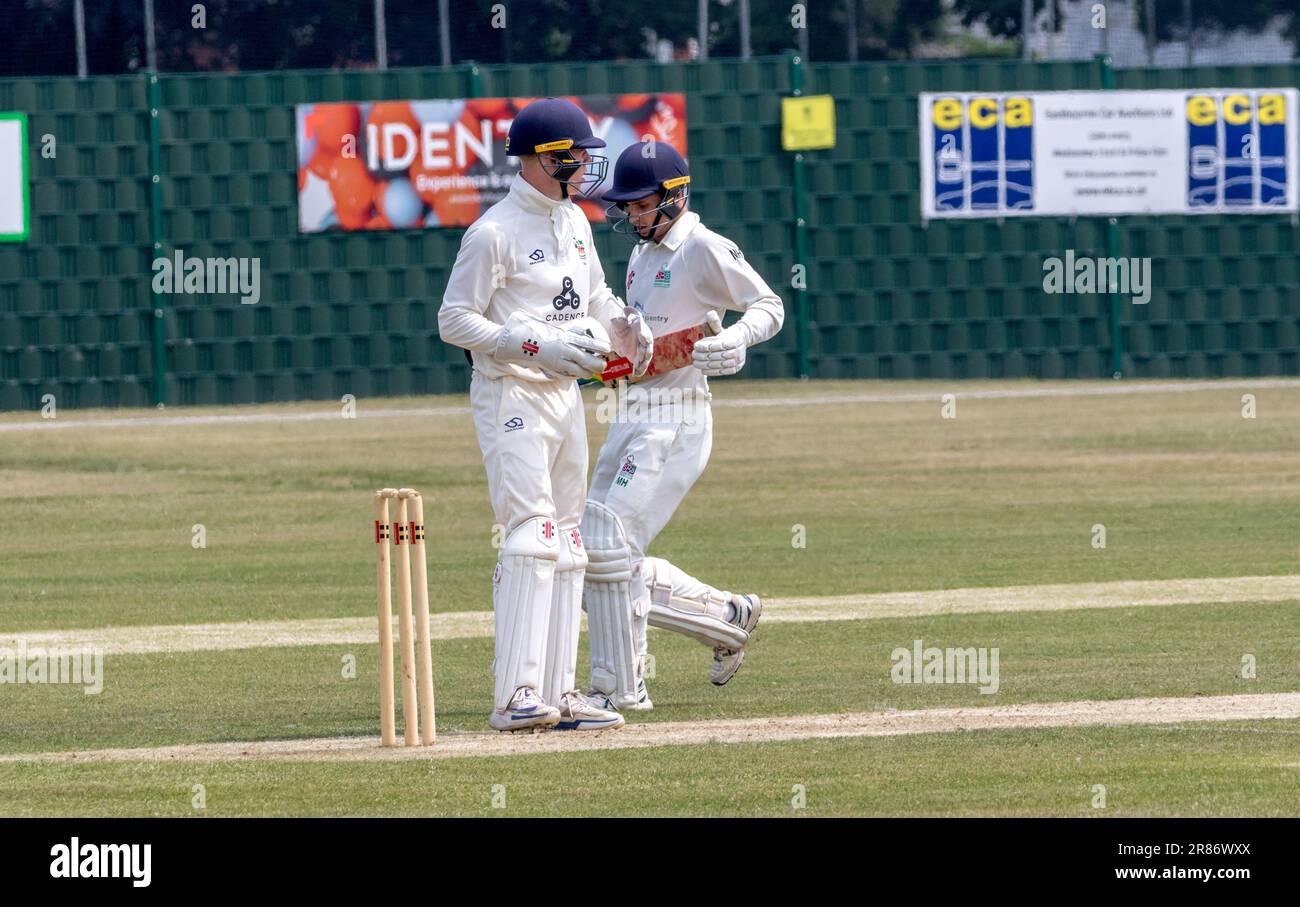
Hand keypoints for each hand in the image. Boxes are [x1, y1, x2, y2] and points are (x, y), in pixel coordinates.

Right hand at [495, 311, 609, 378]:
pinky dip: (575, 375)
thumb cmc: (533, 332)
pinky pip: (567, 374)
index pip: (586, 343)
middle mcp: (562, 350)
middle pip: (585, 360)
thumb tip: (576, 334)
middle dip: (596, 364)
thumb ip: (564, 333)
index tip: (607, 348)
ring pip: (578, 370)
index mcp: (563, 338)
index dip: (598, 347)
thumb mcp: (552, 329)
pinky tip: (579, 374)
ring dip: (587, 371)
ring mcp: (557, 362)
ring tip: (593, 372)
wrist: (517, 343)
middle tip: (603, 365)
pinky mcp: (552, 369)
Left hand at [610, 306, 653, 376]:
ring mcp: (643, 348)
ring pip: (646, 357)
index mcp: (641, 327)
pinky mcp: (639, 356)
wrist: (622, 333)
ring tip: (638, 369)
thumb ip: (619, 320)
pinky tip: (636, 374)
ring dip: (643, 363)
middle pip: (647, 346)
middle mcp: (645, 338)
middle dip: (645, 352)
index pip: (644, 331)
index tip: (643, 338)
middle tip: (641, 357)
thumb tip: (615, 318)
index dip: (644, 334)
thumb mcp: (619, 321)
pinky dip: (640, 369)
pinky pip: (641, 364)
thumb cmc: (622, 324)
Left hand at [692, 322, 746, 375]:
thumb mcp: (721, 328)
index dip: (706, 346)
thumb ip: (714, 322)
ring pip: (719, 365)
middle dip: (703, 356)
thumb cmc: (726, 335)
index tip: (696, 346)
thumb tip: (710, 313)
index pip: (719, 344)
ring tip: (695, 363)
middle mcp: (738, 351)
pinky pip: (722, 372)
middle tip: (693, 355)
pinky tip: (702, 370)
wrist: (740, 343)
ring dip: (705, 365)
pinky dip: (711, 372)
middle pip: (717, 355)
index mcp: (735, 340)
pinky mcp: (735, 369)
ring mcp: (737, 361)